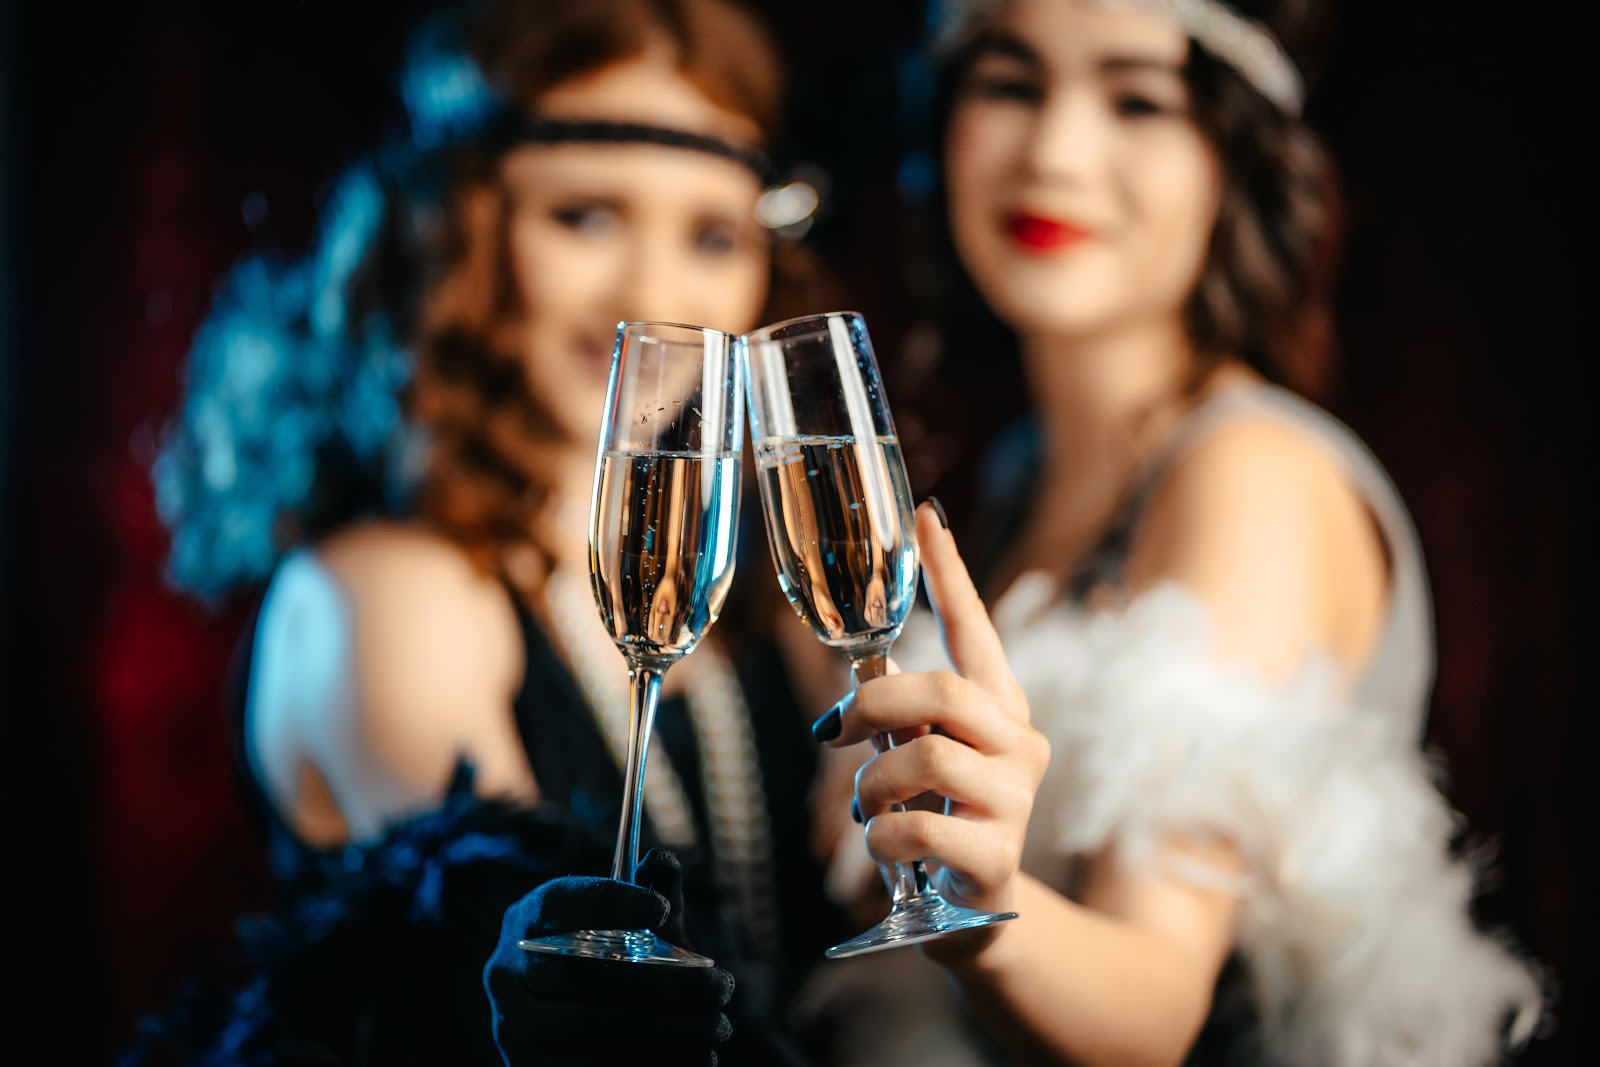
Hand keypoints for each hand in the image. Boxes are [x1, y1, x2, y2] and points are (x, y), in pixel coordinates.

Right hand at [483, 848, 734, 1065]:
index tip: (663, 910)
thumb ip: (647, 895)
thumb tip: (662, 861)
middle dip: (660, 983)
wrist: (570, 1042)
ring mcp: (512, 1027)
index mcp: (528, 922)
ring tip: (717, 1028)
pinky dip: (649, 1064)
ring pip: (584, 1026)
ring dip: (663, 1029)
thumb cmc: (610, 970)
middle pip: (579, 973)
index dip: (609, 901)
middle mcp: (506, 973)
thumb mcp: (629, 932)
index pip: (559, 901)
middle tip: (721, 988)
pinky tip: (697, 1058)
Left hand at [818, 501, 1049, 952]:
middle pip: (943, 690)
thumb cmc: (944, 822)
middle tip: (834, 733)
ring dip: (872, 783)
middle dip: (873, 705)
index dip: (950, 574)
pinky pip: (918, 826)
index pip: (977, 630)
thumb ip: (907, 717)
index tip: (927, 517)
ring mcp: (1017, 800)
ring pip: (927, 757)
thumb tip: (859, 678)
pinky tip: (890, 846)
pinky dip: (884, 835)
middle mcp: (1021, 743)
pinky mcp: (999, 856)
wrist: (979, 918)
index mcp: (1000, 710)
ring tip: (869, 807)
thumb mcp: (925, 760)